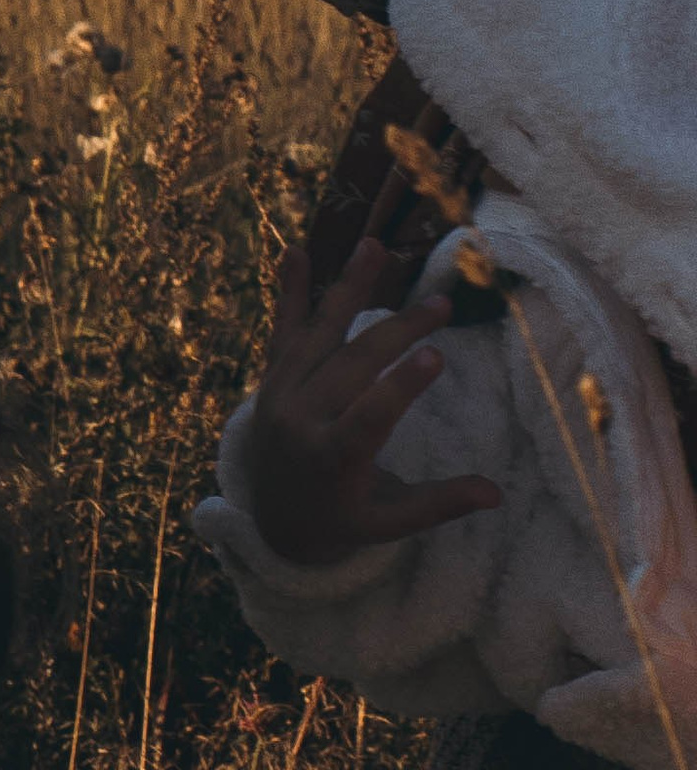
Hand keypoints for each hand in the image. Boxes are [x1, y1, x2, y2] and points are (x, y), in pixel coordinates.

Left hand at [247, 235, 501, 570]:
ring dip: (349, 289)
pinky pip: (282, 331)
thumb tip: (496, 494)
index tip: (436, 356)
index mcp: (331, 460)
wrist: (274, 518)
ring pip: (319, 335)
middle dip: (399, 331)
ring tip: (375, 247)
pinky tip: (293, 251)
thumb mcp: (389, 522)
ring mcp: (280, 397)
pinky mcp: (272, 381)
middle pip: (352, 366)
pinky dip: (288, 292)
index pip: (368, 419)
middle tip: (442, 305)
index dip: (401, 388)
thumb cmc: (344, 519)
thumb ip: (438, 503)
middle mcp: (299, 422)